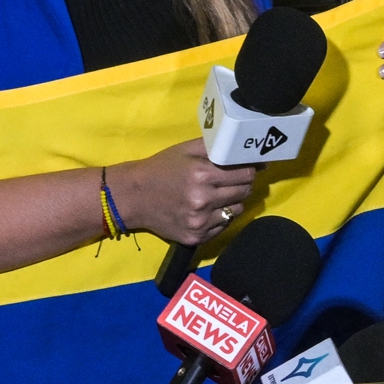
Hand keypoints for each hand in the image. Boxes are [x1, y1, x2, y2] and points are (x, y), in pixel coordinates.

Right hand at [107, 139, 259, 246]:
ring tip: (217, 195)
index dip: (249, 169)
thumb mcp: (187, 149)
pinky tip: (207, 209)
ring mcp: (200, 222)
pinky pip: (223, 226)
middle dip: (242, 184)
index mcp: (202, 175)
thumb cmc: (162, 168)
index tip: (246, 167)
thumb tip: (246, 149)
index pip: (246, 174)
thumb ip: (217, 146)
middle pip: (244, 192)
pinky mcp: (196, 237)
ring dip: (233, 201)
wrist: (133, 197)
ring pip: (237, 210)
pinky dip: (220, 217)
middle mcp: (203, 200)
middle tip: (231, 180)